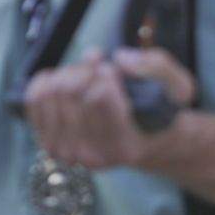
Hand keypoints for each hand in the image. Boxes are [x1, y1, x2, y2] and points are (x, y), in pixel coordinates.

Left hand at [24, 47, 196, 168]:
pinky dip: (46, 81)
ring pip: (52, 93)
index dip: (105, 73)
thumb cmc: (162, 111)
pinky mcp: (52, 144)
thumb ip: (155, 67)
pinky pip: (35, 101)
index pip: (98, 98)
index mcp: (126, 144)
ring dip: (68, 74)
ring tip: (86, 75)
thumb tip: (120, 59)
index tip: (114, 70)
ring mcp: (70, 152)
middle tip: (99, 67)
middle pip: (71, 92)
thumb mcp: (178, 86)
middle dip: (85, 69)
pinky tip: (62, 78)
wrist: (148, 140)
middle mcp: (94, 155)